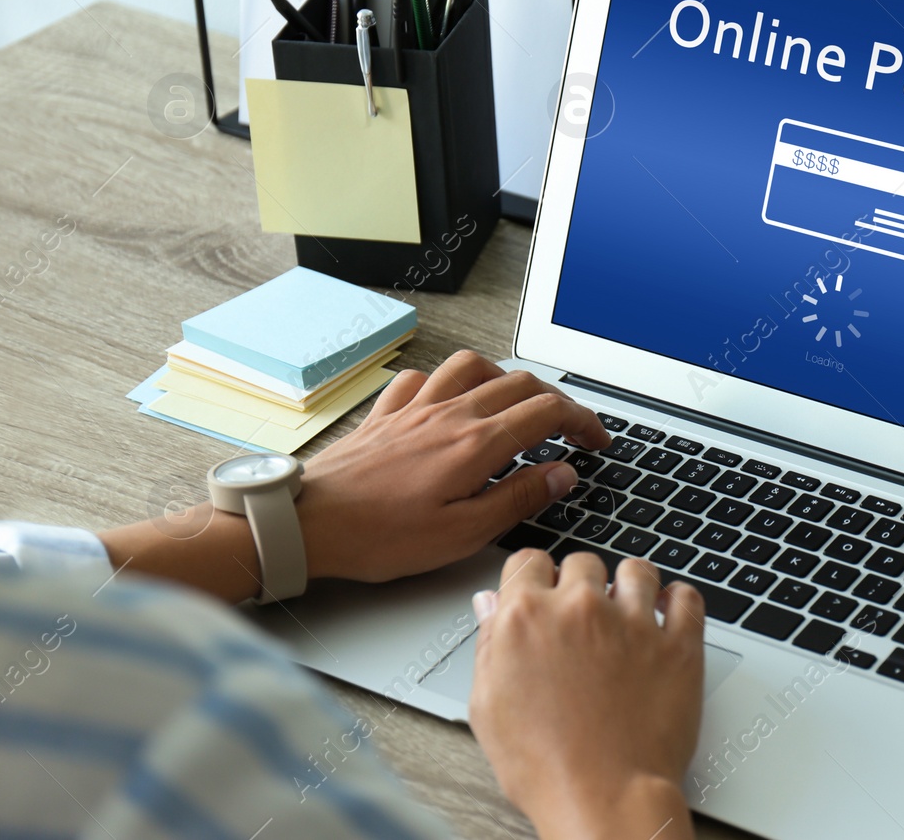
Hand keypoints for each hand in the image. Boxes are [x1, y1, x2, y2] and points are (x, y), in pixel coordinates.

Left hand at [296, 350, 610, 582]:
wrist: (308, 524)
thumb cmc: (378, 536)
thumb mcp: (463, 534)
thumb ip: (518, 498)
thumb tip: (560, 474)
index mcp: (475, 444)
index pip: (547, 413)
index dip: (582, 422)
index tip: (595, 441)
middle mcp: (449, 415)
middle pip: (519, 383)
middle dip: (556, 400)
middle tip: (570, 427)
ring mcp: (416, 409)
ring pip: (473, 366)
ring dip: (505, 378)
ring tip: (516, 403)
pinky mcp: (386, 415)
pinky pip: (422, 378)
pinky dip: (445, 382)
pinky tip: (448, 401)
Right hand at [469, 550, 703, 839]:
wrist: (602, 799)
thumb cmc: (544, 767)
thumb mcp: (488, 707)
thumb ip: (490, 644)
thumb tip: (490, 606)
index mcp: (527, 618)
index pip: (528, 561)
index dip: (535, 577)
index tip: (544, 590)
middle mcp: (580, 609)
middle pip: (583, 562)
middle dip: (581, 583)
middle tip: (583, 615)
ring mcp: (633, 622)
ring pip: (636, 570)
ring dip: (630, 585)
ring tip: (629, 610)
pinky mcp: (678, 643)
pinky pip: (687, 597)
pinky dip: (679, 600)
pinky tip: (669, 613)